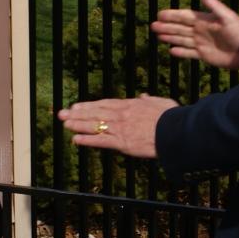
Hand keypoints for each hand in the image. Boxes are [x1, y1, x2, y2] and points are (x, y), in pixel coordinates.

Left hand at [58, 95, 178, 157]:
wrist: (175, 131)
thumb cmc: (172, 117)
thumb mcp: (161, 102)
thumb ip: (149, 99)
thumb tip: (143, 95)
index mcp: (130, 105)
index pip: (105, 104)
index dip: (89, 105)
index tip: (77, 106)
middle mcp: (121, 115)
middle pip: (95, 113)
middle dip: (78, 113)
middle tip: (63, 113)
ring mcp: (120, 128)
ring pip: (94, 125)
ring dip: (78, 124)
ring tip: (65, 124)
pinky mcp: (122, 142)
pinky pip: (101, 141)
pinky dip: (87, 140)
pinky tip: (75, 139)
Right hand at [151, 0, 238, 69]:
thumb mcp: (226, 16)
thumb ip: (213, 4)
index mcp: (204, 20)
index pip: (184, 16)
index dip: (172, 15)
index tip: (160, 14)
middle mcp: (201, 31)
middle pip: (179, 28)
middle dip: (166, 26)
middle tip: (152, 25)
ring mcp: (202, 43)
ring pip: (181, 39)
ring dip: (169, 37)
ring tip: (158, 35)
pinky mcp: (204, 55)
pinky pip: (189, 53)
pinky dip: (180, 52)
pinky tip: (171, 51)